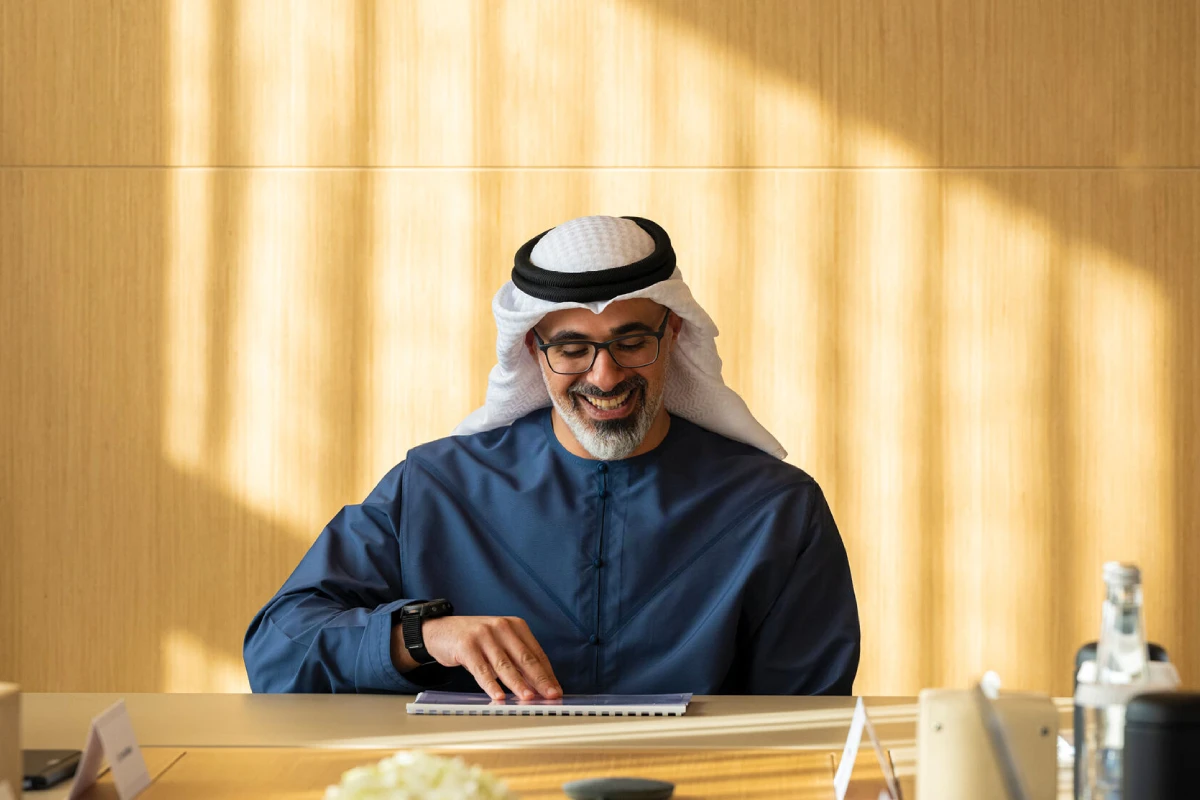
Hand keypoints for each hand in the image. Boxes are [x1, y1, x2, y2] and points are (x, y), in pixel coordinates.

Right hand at [422, 616, 562, 700]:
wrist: (441, 630)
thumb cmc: (475, 640)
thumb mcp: (499, 644)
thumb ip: (517, 660)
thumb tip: (538, 686)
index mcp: (515, 625)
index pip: (536, 653)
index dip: (547, 673)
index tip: (556, 690)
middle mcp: (502, 627)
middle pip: (525, 658)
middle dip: (540, 679)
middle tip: (551, 695)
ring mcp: (483, 635)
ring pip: (504, 665)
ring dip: (518, 684)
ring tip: (528, 698)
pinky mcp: (466, 646)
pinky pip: (481, 669)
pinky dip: (491, 685)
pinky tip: (498, 697)